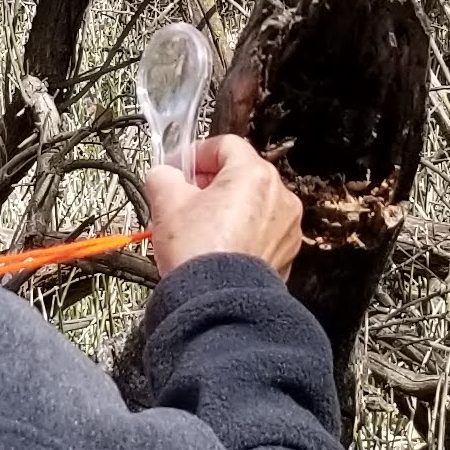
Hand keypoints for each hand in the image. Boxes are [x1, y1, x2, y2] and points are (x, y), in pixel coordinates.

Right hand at [143, 136, 303, 277]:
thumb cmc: (199, 254)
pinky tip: (218, 248)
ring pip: (253, 206)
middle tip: (186, 198)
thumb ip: (163, 176)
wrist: (217, 303)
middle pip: (242, 175)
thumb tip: (164, 176)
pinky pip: (261, 233)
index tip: (181, 168)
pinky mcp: (285, 255)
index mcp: (254, 175)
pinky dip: (242, 235)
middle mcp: (279, 197)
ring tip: (200, 228)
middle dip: (212, 184)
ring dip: (228, 210)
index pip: (225, 146)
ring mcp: (286, 228)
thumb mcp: (166, 203)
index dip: (197, 154)